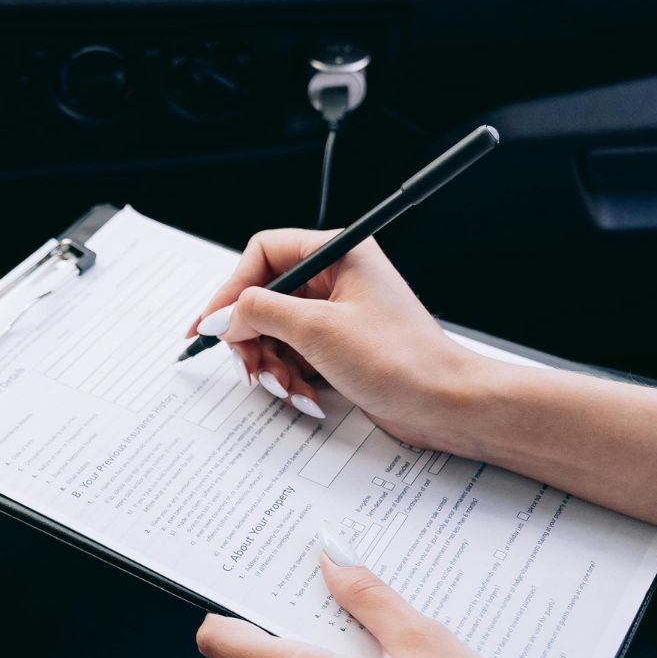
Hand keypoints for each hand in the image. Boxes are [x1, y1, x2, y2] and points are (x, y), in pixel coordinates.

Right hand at [186, 230, 490, 451]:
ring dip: (271, 365)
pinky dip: (291, 378)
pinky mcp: (338, 346)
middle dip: (252, 338)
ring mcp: (336, 314)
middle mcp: (335, 278)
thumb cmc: (399, 360)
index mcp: (337, 253)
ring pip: (274, 332)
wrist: (444, 404)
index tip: (212, 325)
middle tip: (251, 367)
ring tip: (287, 387)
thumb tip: (219, 316)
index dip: (231, 289)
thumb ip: (257, 314)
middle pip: (263, 298)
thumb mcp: (315, 330)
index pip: (262, 254)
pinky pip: (293, 355)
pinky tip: (306, 395)